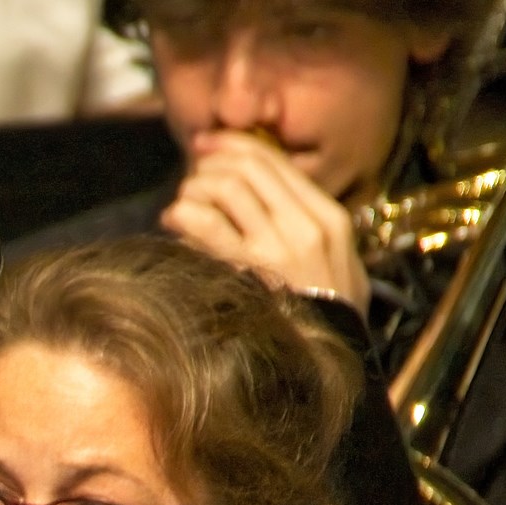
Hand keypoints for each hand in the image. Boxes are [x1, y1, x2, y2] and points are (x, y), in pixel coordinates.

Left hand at [164, 131, 368, 311]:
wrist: (329, 359)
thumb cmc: (324, 316)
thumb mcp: (332, 264)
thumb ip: (299, 228)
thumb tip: (248, 196)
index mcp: (330, 217)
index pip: (276, 163)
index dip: (234, 146)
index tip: (208, 145)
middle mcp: (308, 224)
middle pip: (249, 167)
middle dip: (211, 163)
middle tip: (190, 174)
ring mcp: (280, 247)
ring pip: (227, 187)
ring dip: (195, 188)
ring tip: (182, 204)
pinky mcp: (250, 270)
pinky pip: (207, 225)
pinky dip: (183, 214)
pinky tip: (173, 222)